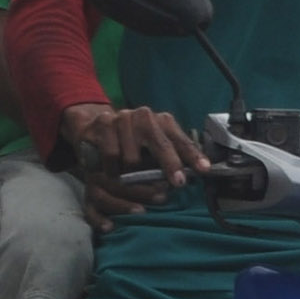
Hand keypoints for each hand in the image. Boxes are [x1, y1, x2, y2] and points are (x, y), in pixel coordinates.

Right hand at [61, 102, 211, 196]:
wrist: (95, 126)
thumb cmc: (132, 142)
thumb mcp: (154, 148)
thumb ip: (173, 157)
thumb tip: (196, 174)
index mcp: (161, 121)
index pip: (180, 140)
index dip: (192, 156)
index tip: (203, 170)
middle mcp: (144, 116)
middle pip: (160, 145)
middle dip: (170, 165)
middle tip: (178, 182)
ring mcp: (122, 118)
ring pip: (132, 157)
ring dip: (132, 174)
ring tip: (130, 178)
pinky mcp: (102, 125)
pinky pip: (111, 156)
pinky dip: (113, 170)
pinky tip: (113, 173)